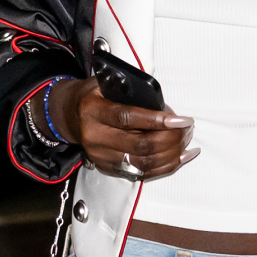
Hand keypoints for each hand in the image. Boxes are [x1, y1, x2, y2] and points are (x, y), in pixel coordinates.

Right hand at [49, 76, 198, 178]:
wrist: (68, 115)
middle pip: (139, 145)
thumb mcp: (105, 83)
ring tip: (187, 140)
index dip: (156, 120)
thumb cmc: (93, 95)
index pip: (127, 118)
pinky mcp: (109, 168)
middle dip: (170, 138)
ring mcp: (102, 156)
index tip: (180, 120)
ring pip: (143, 162)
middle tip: (187, 128)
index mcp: (94, 111)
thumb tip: (163, 106)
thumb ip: (130, 91)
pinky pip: (142, 173)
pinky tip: (181, 157)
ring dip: (171, 154)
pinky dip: (165, 167)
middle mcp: (96, 137)